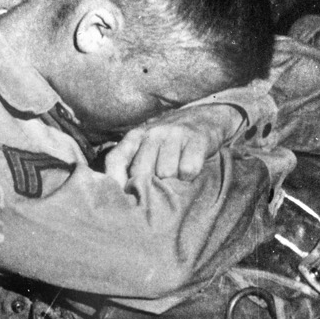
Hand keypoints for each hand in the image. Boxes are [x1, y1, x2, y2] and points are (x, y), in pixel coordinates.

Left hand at [103, 104, 240, 187]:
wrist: (205, 117)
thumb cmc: (168, 143)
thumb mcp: (144, 148)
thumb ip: (128, 166)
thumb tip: (118, 198)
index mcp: (134, 136)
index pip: (115, 159)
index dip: (114, 181)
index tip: (119, 200)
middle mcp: (152, 133)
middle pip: (141, 172)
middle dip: (147, 186)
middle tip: (156, 189)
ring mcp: (174, 134)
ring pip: (165, 173)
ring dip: (170, 182)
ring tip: (174, 177)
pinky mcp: (196, 139)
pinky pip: (187, 170)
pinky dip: (188, 177)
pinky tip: (188, 173)